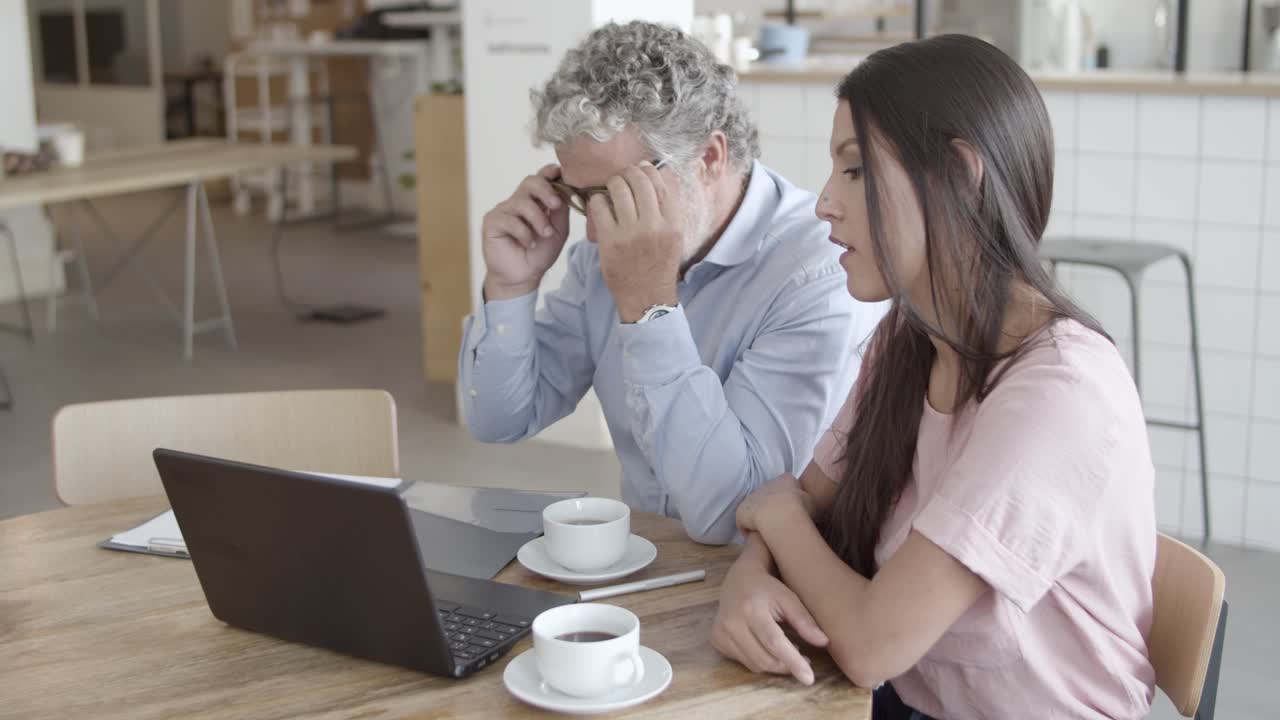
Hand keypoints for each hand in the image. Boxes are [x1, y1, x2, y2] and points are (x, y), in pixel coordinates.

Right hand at [481, 165, 570, 300]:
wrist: (523, 276)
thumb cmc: (540, 252)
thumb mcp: (558, 230)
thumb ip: (561, 211)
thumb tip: (567, 191)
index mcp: (534, 200)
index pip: (541, 177)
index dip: (550, 172)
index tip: (560, 174)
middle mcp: (518, 201)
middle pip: (530, 182)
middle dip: (546, 190)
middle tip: (556, 205)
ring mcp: (503, 210)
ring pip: (522, 202)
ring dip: (538, 219)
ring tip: (545, 234)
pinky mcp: (491, 222)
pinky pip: (510, 220)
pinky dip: (524, 233)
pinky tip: (530, 244)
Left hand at [587, 163, 681, 321]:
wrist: (646, 296)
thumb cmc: (659, 265)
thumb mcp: (674, 237)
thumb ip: (669, 209)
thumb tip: (660, 175)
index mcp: (673, 223)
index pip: (661, 183)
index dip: (648, 170)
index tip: (641, 169)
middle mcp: (654, 225)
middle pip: (639, 180)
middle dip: (628, 173)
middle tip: (623, 178)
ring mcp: (631, 233)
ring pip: (618, 188)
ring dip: (613, 183)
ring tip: (612, 189)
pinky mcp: (610, 240)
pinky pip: (599, 206)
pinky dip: (598, 201)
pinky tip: (601, 206)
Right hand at [711, 547, 828, 684]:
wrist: (739, 577)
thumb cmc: (768, 587)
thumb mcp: (789, 598)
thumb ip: (804, 620)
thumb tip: (824, 642)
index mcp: (751, 609)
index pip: (775, 642)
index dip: (793, 661)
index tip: (809, 678)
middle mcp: (732, 622)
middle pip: (764, 658)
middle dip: (787, 665)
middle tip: (804, 660)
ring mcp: (721, 632)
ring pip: (754, 664)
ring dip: (774, 664)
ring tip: (787, 651)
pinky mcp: (716, 639)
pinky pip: (743, 661)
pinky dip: (759, 660)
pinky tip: (766, 647)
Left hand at [736, 474, 815, 534]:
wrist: (780, 514)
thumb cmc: (801, 508)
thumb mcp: (814, 502)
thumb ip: (808, 502)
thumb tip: (809, 508)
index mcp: (785, 479)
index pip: (787, 484)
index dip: (789, 497)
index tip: (793, 508)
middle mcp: (766, 484)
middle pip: (768, 495)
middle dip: (772, 506)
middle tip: (779, 522)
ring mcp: (752, 497)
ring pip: (755, 507)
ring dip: (759, 517)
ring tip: (767, 532)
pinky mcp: (741, 511)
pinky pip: (744, 522)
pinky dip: (749, 530)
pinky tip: (756, 539)